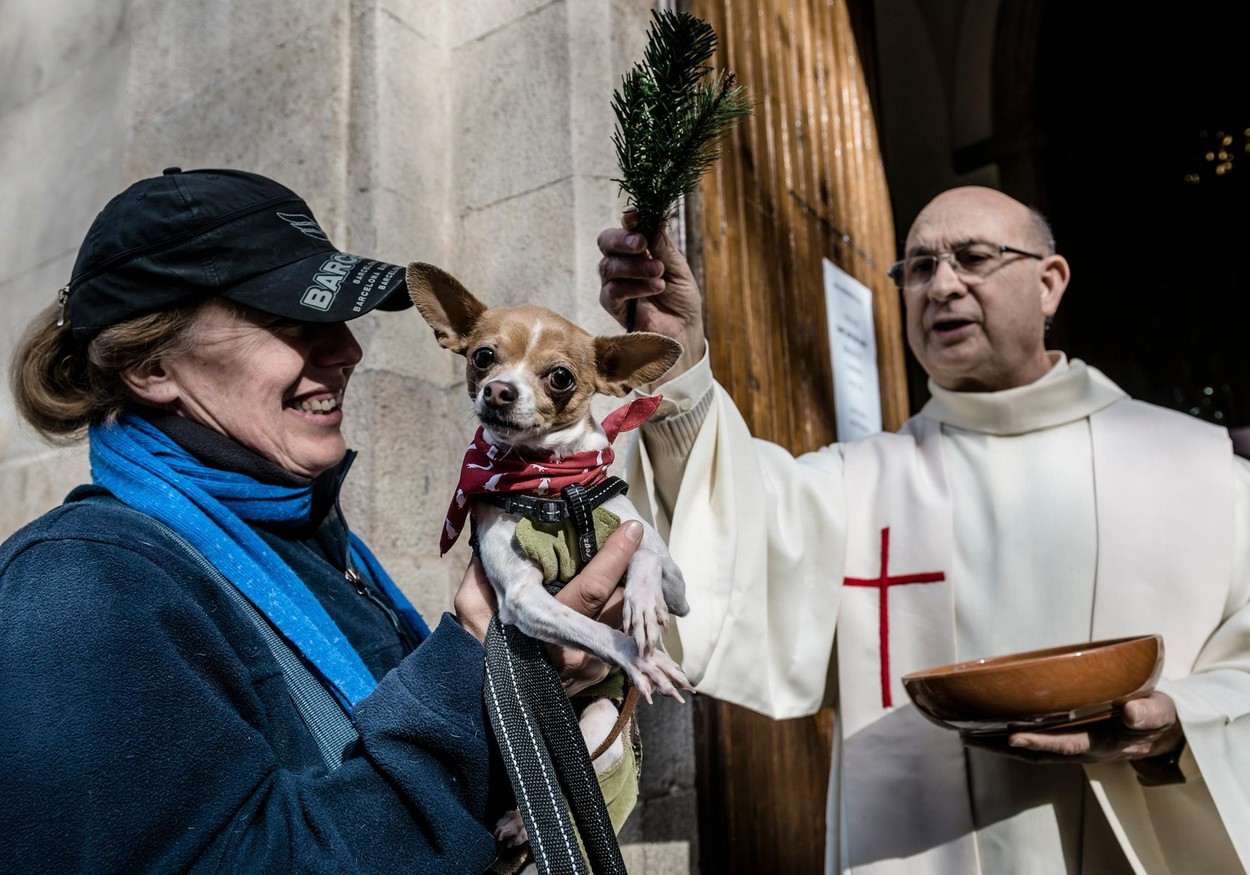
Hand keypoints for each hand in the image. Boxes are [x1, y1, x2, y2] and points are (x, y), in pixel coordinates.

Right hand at [453, 521, 644, 694]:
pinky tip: (631, 595)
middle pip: (622, 605)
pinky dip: (627, 616)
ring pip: (626, 622)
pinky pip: (620, 638)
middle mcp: (576, 654)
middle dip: (636, 573)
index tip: (633, 529)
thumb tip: (502, 533)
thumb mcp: (471, 606)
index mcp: (545, 631)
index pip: (594, 588)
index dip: (616, 556)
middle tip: (644, 542)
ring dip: (636, 594)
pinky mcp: (598, 676)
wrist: (485, 701)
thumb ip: (487, 571)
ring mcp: (591, 669)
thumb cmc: (479, 647)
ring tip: (642, 564)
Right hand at [597, 211, 704, 382]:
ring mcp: (615, 284)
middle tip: (641, 243)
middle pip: (606, 242)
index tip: (636, 217)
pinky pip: (612, 291)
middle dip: (622, 239)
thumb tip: (652, 216)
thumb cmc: (682, 300)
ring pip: (608, 266)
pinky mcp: (613, 307)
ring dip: (635, 267)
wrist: (684, 332)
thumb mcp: (678, 268)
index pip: (625, 228)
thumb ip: (663, 246)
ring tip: (659, 273)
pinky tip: (654, 288)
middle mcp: (622, 264)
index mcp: (639, 250)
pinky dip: (634, 287)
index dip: (629, 221)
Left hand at [962, 692, 1183, 763]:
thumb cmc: (1156, 718)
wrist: (1161, 730)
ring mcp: (1071, 743)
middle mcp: (1081, 747)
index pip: (1065, 744)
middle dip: (1002, 746)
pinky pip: (1033, 739)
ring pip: (1029, 748)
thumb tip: (1130, 711)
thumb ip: (1147, 714)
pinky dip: (1009, 736)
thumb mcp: (1158, 714)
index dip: (1039, 741)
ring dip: (999, 744)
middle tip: (970, 738)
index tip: (1013, 736)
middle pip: (1036, 751)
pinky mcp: (1066, 735)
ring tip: (967, 735)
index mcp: (1102, 743)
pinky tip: (988, 727)